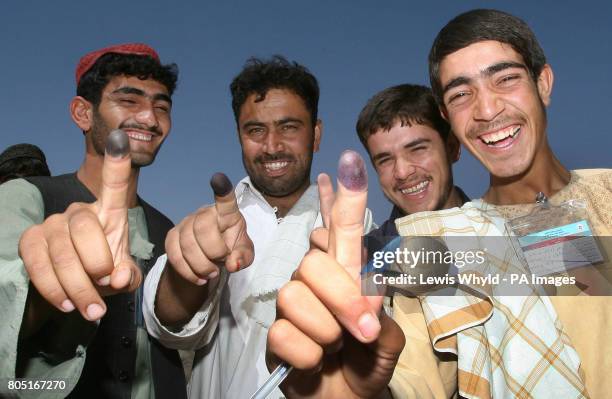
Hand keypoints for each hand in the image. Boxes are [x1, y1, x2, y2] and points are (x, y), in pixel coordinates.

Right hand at [19, 130, 140, 321]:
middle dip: (98, 262)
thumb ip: (128, 275)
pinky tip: (69, 304)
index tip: (123, 138)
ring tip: (94, 310)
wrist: (73, 291)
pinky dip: (56, 289)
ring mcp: (52, 224)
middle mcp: (79, 211)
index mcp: (109, 213)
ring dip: (79, 286)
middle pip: (85, 226)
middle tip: (106, 283)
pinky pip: (39, 264)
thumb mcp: (123, 276)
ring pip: (61, 251)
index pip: (114, 186)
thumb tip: (118, 276)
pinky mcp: (30, 241)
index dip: (118, 163)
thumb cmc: (104, 274)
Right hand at [164, 172, 253, 284]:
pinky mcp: (171, 236)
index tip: (218, 179)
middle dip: (214, 252)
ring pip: (186, 244)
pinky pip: (173, 254)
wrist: (211, 257)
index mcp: (227, 213)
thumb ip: (243, 257)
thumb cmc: (232, 248)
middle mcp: (204, 213)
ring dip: (201, 265)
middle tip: (222, 262)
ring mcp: (185, 223)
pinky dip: (187, 271)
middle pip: (202, 228)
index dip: (222, 190)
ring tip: (212, 273)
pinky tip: (199, 278)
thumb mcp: (244, 253)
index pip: (225, 201)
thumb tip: (233, 264)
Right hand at [267, 150, 405, 397]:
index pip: (340, 229)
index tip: (347, 162)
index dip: (343, 197)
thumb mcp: (387, 342)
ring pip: (296, 297)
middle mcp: (314, 281)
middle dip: (343, 299)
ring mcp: (292, 306)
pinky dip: (310, 358)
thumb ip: (379, 317)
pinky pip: (285, 335)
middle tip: (363, 331)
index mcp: (345, 275)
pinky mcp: (274, 335)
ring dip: (327, 333)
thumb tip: (364, 293)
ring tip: (336, 349)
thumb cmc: (368, 365)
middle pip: (315, 262)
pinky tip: (315, 364)